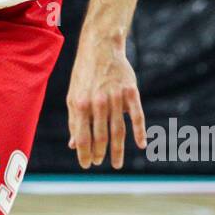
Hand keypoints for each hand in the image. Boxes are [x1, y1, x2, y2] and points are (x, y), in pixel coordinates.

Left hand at [66, 34, 145, 169]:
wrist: (100, 48)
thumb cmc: (84, 75)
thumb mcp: (73, 96)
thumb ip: (74, 120)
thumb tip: (73, 145)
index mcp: (80, 104)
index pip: (82, 136)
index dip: (84, 154)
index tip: (87, 165)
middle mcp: (97, 102)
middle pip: (101, 136)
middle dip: (100, 153)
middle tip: (101, 163)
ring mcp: (115, 97)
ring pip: (118, 130)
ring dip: (118, 150)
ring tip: (117, 164)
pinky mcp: (130, 91)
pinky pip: (137, 115)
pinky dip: (140, 131)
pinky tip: (141, 144)